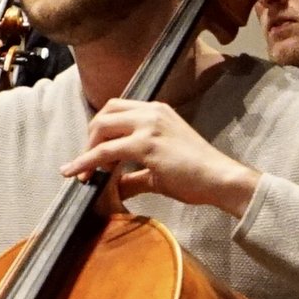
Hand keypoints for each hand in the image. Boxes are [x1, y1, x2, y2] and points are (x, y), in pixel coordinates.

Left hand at [60, 99, 260, 218]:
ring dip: (87, 150)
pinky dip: (87, 162)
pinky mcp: (146, 144)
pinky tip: (78, 174)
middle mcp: (151, 112)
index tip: (94, 153)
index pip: (117, 109)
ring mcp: (149, 126)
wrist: (220, 179)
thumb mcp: (160, 172)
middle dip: (90, 137)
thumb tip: (114, 189)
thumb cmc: (197, 176)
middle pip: (105, 114)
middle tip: (87, 163)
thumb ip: (134, 177)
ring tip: (84, 172)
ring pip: (101, 128)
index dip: (101, 130)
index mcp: (157, 112)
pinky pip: (105, 152)